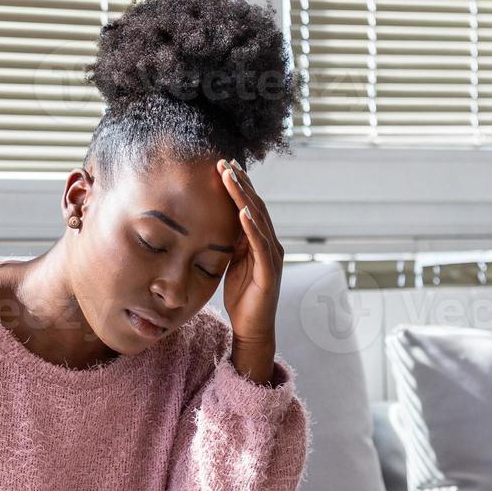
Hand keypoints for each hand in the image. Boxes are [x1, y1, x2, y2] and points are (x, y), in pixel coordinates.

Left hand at [217, 158, 284, 379]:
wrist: (252, 328)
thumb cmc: (241, 297)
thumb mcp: (233, 263)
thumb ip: (232, 243)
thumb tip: (219, 222)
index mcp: (260, 241)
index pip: (250, 206)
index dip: (239, 185)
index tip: (225, 165)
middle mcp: (270, 244)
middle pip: (256, 206)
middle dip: (241, 183)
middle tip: (226, 162)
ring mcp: (272, 257)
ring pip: (258, 220)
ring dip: (244, 197)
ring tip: (232, 178)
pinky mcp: (269, 272)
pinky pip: (260, 245)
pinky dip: (252, 227)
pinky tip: (243, 212)